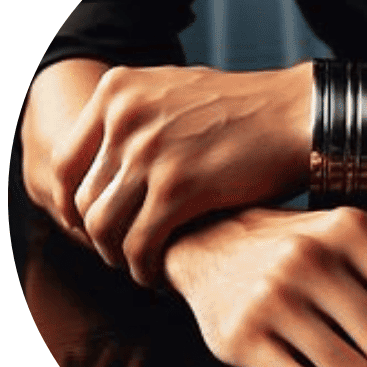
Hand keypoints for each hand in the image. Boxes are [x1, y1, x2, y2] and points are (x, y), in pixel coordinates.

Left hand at [51, 63, 312, 284]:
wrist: (301, 115)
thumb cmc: (246, 113)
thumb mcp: (174, 94)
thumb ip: (134, 118)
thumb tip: (101, 163)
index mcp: (117, 90)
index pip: (66, 162)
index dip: (72, 205)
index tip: (89, 228)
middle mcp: (124, 115)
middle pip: (84, 198)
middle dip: (99, 236)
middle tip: (122, 254)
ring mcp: (149, 150)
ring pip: (104, 226)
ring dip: (119, 257)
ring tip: (141, 267)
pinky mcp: (178, 186)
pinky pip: (139, 244)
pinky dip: (144, 268)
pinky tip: (160, 276)